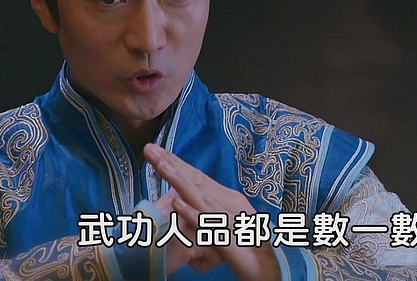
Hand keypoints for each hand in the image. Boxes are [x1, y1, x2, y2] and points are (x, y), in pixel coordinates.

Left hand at [144, 143, 279, 280]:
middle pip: (195, 180)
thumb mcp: (222, 223)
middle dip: (171, 163)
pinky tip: (176, 203)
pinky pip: (207, 224)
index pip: (196, 177)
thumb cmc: (244, 246)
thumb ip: (205, 212)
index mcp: (225, 197)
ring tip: (161, 166)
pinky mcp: (227, 239)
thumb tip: (184, 200)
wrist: (267, 267)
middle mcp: (226, 202)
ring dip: (179, 180)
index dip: (176, 163)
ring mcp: (227, 218)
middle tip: (149, 149)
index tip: (155, 152)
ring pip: (199, 196)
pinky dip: (192, 213)